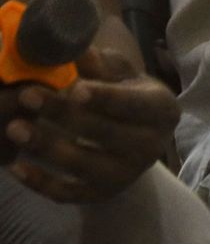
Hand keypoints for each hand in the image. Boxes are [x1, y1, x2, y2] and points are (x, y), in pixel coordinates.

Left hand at [5, 48, 178, 203]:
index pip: (133, 105)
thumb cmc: (128, 98)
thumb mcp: (123, 76)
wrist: (138, 141)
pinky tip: (16, 167)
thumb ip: (101, 65)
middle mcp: (151, 146)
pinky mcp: (102, 194)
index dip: (104, 98)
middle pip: (104, 133)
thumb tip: (78, 50)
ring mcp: (127, 174)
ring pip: (83, 164)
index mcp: (161, 110)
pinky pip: (68, 193)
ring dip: (46, 147)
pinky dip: (41, 182)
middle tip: (26, 96)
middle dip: (62, 115)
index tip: (73, 89)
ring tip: (14, 128)